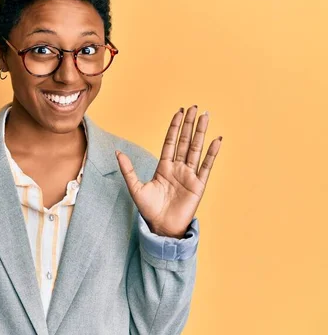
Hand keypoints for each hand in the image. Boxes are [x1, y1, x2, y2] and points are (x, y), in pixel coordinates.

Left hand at [116, 105, 221, 237]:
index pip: (171, 141)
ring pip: (196, 149)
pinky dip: (211, 153)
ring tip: (206, 116)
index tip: (180, 112)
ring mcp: (189, 175)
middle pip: (185, 141)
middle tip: (195, 107)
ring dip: (201, 133)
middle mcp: (178, 168)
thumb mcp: (135, 187)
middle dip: (189, 124)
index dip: (175, 127)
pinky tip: (216, 140)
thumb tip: (117, 152)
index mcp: (164, 166)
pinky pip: (206, 166)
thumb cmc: (149, 209)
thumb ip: (128, 169)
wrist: (161, 227)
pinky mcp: (198, 185)